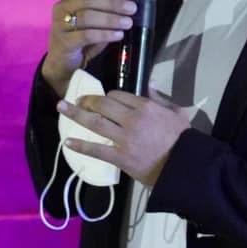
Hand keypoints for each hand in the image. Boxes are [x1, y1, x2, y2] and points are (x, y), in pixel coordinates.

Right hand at [41, 0, 135, 97]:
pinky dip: (105, 34)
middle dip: (113, 3)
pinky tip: (118, 35)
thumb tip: (128, 3)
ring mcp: (60, 24)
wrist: (62, 62)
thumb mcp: (94, 21)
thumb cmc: (81, 38)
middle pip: (90, 0)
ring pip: (88, 16)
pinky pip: (86, 35)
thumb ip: (105, 10)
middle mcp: (62, 7)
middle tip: (131, 9)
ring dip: (111, 19)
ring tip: (127, 23)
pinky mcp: (63, 42)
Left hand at [57, 86, 190, 185]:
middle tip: (74, 100)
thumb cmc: (183, 138)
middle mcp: (132, 119)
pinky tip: (67, 142)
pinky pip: (97, 150)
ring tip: (62, 109)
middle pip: (102, 105)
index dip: (107, 96)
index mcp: (145, 107)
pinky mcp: (121, 157)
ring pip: (95, 123)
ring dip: (76, 115)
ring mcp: (125, 139)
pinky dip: (81, 146)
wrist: (184, 165)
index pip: (118, 95)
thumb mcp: (176, 112)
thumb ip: (160, 97)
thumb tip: (149, 81)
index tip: (102, 100)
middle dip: (86, 101)